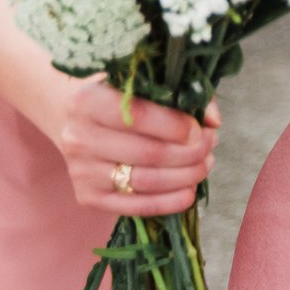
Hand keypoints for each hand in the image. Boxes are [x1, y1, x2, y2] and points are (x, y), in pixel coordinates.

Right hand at [54, 79, 218, 217]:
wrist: (76, 120)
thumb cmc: (121, 97)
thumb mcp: (144, 84)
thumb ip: (183, 94)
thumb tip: (213, 121)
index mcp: (87, 101)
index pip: (138, 116)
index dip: (176, 126)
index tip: (201, 128)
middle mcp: (78, 138)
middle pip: (147, 153)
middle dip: (190, 152)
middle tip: (211, 144)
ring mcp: (81, 171)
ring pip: (144, 181)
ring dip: (185, 176)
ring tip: (205, 164)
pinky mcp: (87, 197)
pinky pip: (133, 206)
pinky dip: (167, 202)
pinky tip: (189, 192)